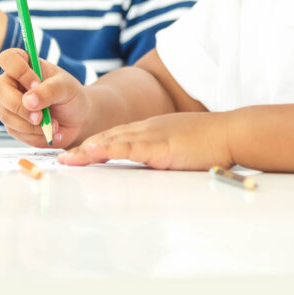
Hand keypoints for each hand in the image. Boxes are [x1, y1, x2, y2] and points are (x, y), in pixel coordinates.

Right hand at [0, 49, 92, 148]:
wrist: (77, 119)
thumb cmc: (71, 96)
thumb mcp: (66, 88)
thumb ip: (49, 90)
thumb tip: (28, 101)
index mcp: (25, 65)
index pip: (8, 58)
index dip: (19, 71)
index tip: (37, 82)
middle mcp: (13, 83)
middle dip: (19, 105)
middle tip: (40, 116)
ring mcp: (9, 104)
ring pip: (6, 114)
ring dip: (30, 124)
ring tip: (53, 125)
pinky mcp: (12, 124)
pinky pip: (15, 131)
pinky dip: (34, 134)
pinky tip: (48, 132)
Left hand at [58, 112, 232, 170]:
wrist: (232, 132)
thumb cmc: (213, 141)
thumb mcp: (182, 145)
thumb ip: (165, 153)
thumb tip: (155, 166)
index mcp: (153, 129)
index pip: (118, 135)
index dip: (96, 144)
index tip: (77, 152)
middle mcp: (149, 128)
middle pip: (110, 136)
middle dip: (84, 148)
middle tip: (62, 158)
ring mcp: (154, 135)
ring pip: (114, 140)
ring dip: (88, 150)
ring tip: (68, 158)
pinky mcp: (161, 146)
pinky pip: (130, 148)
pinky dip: (108, 149)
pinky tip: (94, 151)